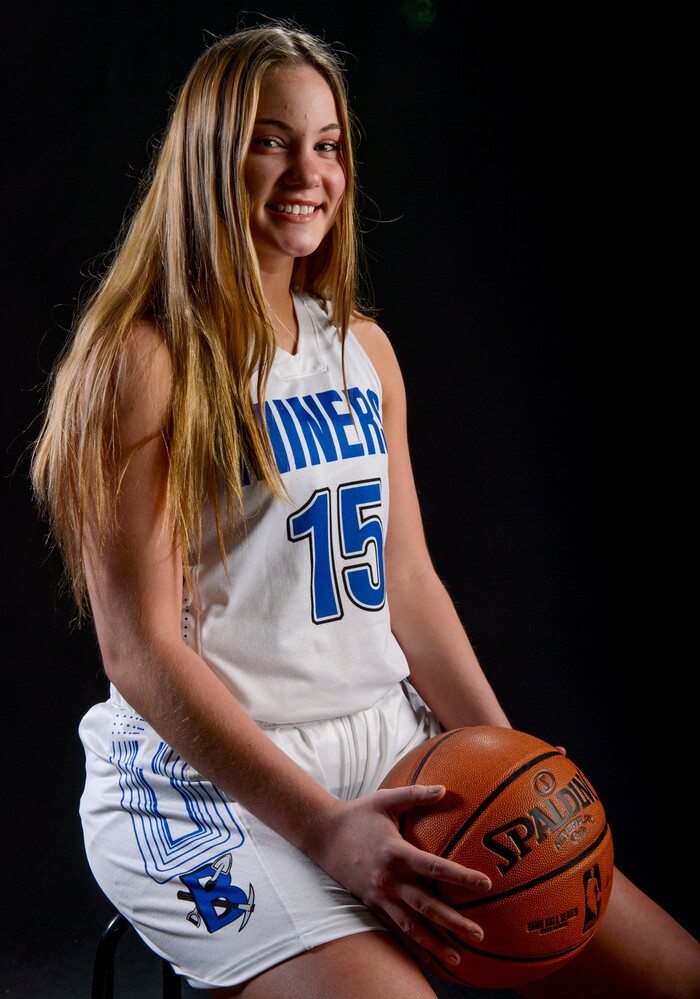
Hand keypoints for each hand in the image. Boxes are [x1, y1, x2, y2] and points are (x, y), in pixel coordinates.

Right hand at [304, 784, 491, 968]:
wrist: (321, 834)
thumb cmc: (357, 814)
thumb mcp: (385, 799)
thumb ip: (415, 794)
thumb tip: (444, 788)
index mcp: (396, 852)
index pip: (435, 867)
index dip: (461, 877)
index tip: (485, 884)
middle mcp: (388, 879)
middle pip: (427, 906)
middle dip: (454, 922)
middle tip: (480, 933)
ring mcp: (379, 896)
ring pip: (411, 927)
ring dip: (435, 944)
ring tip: (459, 958)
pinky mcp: (371, 904)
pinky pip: (394, 930)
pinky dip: (411, 947)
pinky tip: (428, 960)